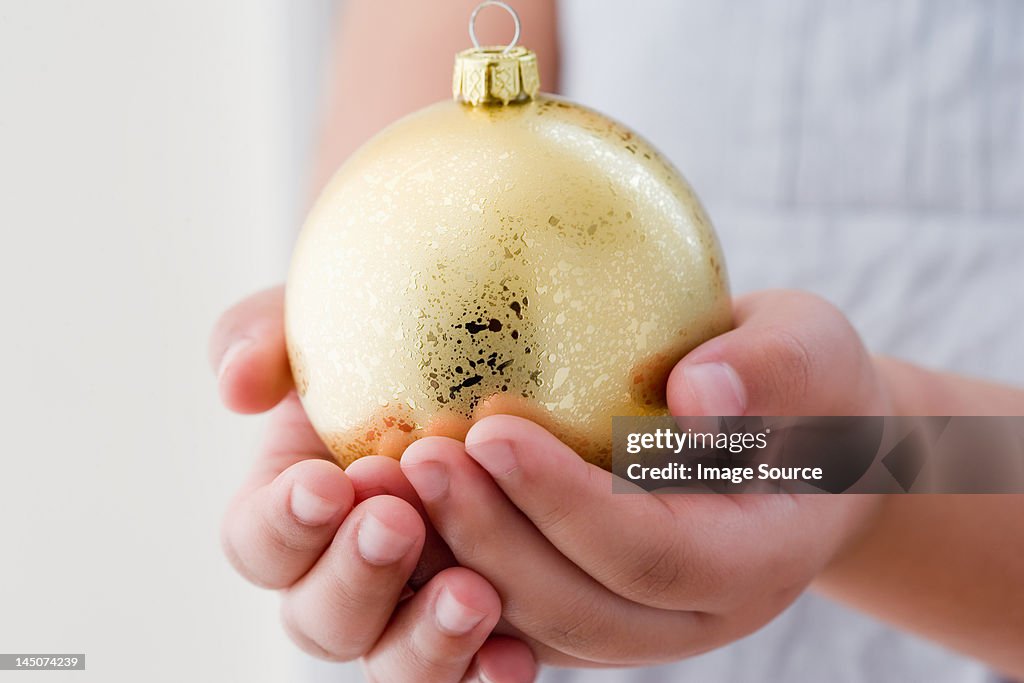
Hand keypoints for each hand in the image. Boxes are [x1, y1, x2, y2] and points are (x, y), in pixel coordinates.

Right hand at [209, 286, 537, 682]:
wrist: (505, 365)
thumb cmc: (398, 341)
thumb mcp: (330, 318)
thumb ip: (266, 335)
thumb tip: (237, 385)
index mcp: (293, 510)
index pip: (259, 540)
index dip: (282, 524)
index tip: (327, 482)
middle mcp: (342, 574)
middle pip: (320, 619)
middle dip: (355, 576)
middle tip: (398, 522)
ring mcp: (408, 611)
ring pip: (393, 663)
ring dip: (423, 638)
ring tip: (472, 594)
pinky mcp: (476, 629)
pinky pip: (471, 673)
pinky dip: (486, 670)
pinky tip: (515, 654)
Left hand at [399, 289, 888, 665]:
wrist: (807, 448)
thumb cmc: (810, 386)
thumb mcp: (812, 351)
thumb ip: (769, 370)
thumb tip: (698, 390)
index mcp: (756, 560)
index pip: (652, 550)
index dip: (567, 503)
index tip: (490, 430)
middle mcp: (695, 614)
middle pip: (578, 608)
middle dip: (489, 540)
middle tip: (413, 460)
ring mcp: (645, 625)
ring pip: (537, 625)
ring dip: (454, 564)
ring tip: (386, 485)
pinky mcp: (599, 606)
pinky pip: (520, 610)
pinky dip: (454, 570)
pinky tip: (401, 509)